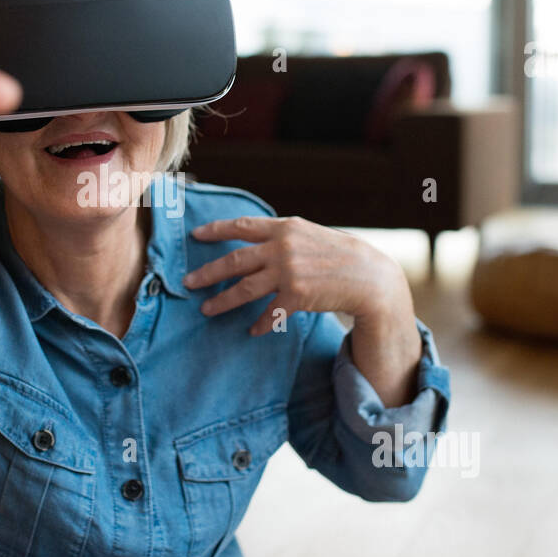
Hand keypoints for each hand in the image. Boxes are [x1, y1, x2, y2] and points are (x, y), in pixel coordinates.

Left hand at [184, 215, 411, 336]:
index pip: (241, 226)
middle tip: (188, 282)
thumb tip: (252, 240)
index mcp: (284, 228)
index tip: (195, 235)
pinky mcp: (297, 297)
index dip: (215, 230)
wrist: (369, 276)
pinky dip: (258, 323)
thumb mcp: (308, 234)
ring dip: (223, 301)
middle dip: (208, 272)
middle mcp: (283, 248)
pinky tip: (250, 330)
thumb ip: (281, 236)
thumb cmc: (338, 254)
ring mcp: (289, 273)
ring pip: (244, 289)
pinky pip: (268, 314)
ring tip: (206, 310)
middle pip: (234, 260)